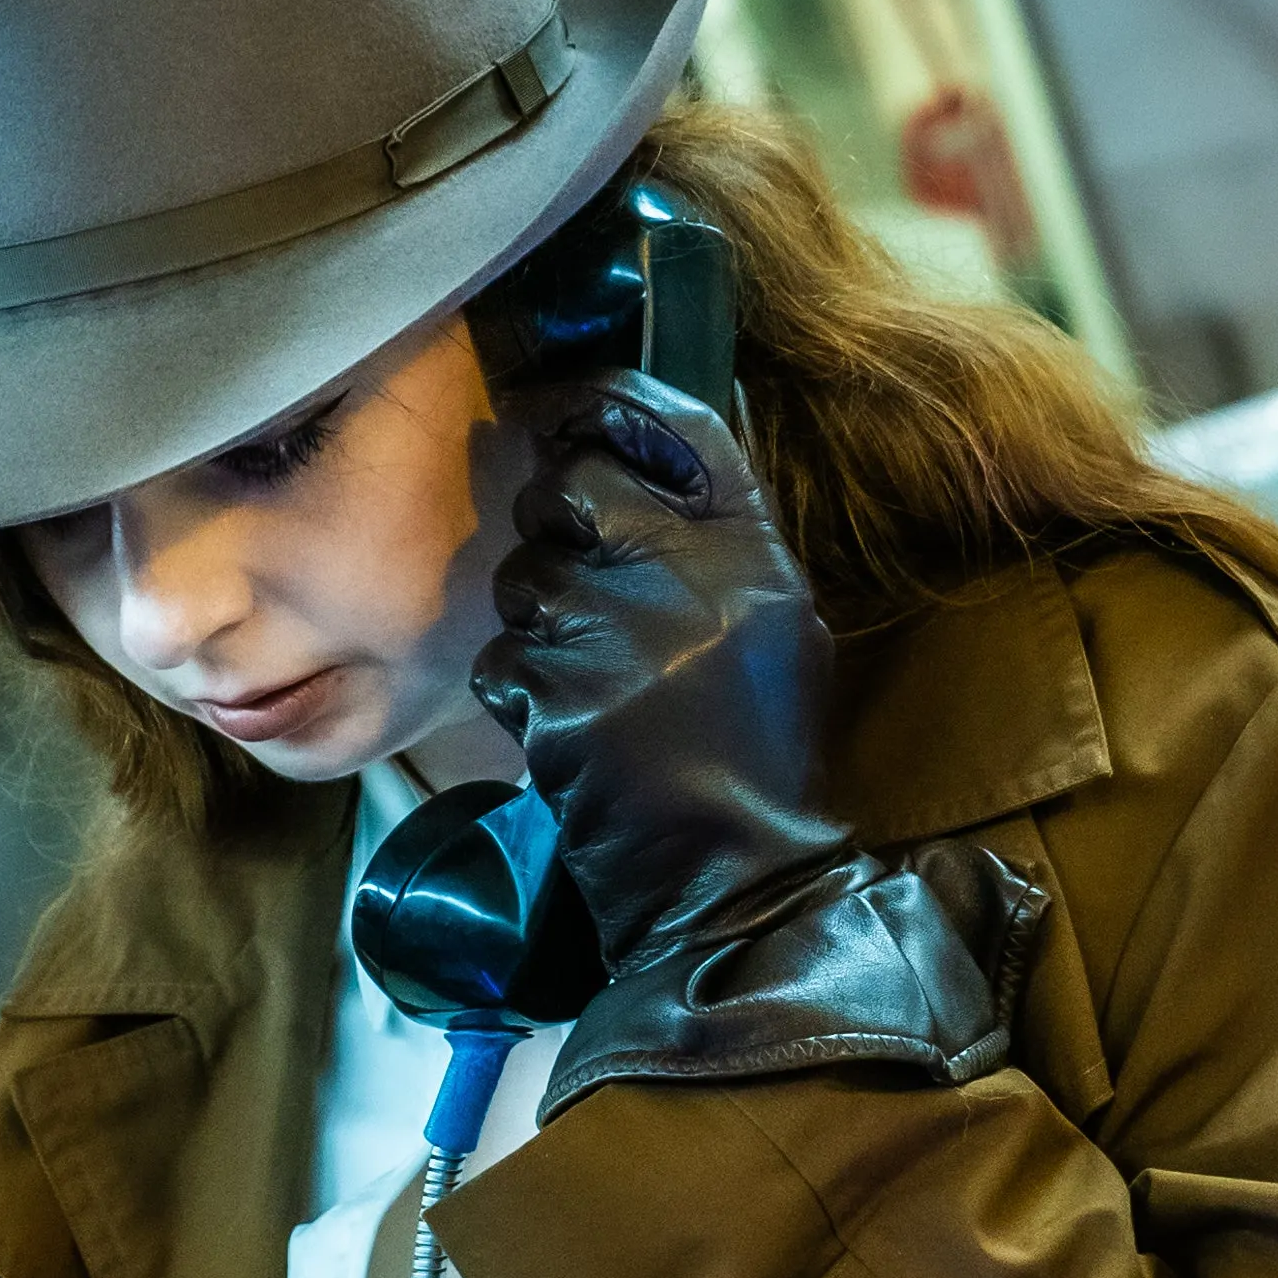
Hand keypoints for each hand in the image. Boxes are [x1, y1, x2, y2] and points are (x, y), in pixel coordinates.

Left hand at [472, 374, 1043, 1112]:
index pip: (675, 421)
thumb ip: (720, 539)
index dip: (607, 402)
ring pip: (523, 575)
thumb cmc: (758, 755)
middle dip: (554, 527)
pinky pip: (503, 654)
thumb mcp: (774, 628)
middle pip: (570, 486)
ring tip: (590, 680)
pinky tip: (569, 727)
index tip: (567, 407)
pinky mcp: (557, 691)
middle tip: (580, 586)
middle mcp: (686, 571)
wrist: (737, 876)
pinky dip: (521, 688)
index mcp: (751, 549)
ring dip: (537, 621)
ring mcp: (616, 629)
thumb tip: (645, 451)